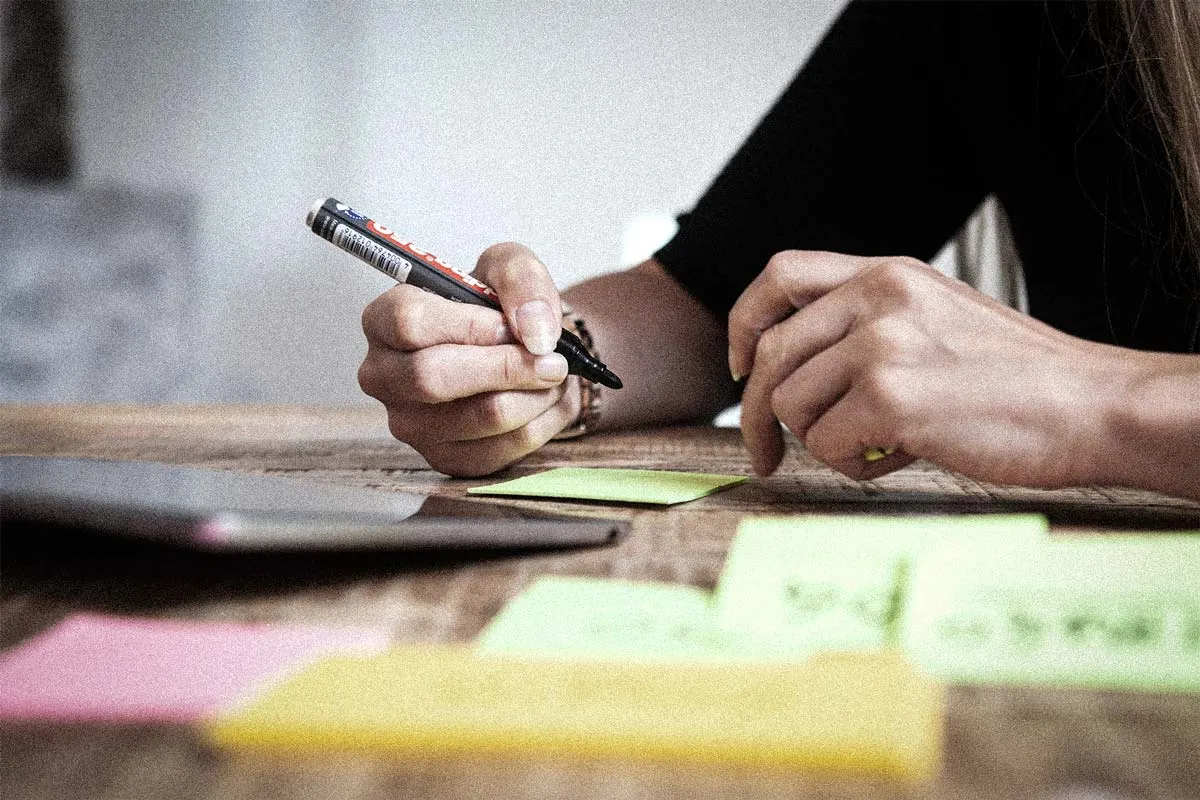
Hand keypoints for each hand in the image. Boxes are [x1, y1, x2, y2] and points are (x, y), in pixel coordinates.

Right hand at [358, 242, 578, 475]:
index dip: (470, 326)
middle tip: (553, 360)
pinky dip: (540, 423)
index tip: (510, 327)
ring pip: (479, 417)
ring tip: (555, 375)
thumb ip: (520, 279)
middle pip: (434, 378)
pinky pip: (501, 449)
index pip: (410, 323)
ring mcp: (410, 424)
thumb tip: (534, 331)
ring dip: (534, 395)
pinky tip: (545, 400)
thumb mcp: (508, 267)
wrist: (516, 351)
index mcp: (384, 321)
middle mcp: (384, 376)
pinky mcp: (444, 458)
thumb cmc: (499, 307)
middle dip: (508, 368)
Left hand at [728, 251, 1137, 487]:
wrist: (1092, 405)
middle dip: (755, 414)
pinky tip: (898, 459)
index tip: (741, 367)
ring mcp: (883, 342)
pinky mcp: (891, 395)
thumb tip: (795, 370)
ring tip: (878, 447)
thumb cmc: (1016, 379)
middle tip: (764, 454)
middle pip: (771, 353)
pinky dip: (852, 466)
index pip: (781, 273)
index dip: (744, 321)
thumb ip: (870, 325)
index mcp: (888, 272)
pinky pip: (826, 443)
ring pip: (792, 405)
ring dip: (822, 442)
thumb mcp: (937, 317)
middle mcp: (879, 295)